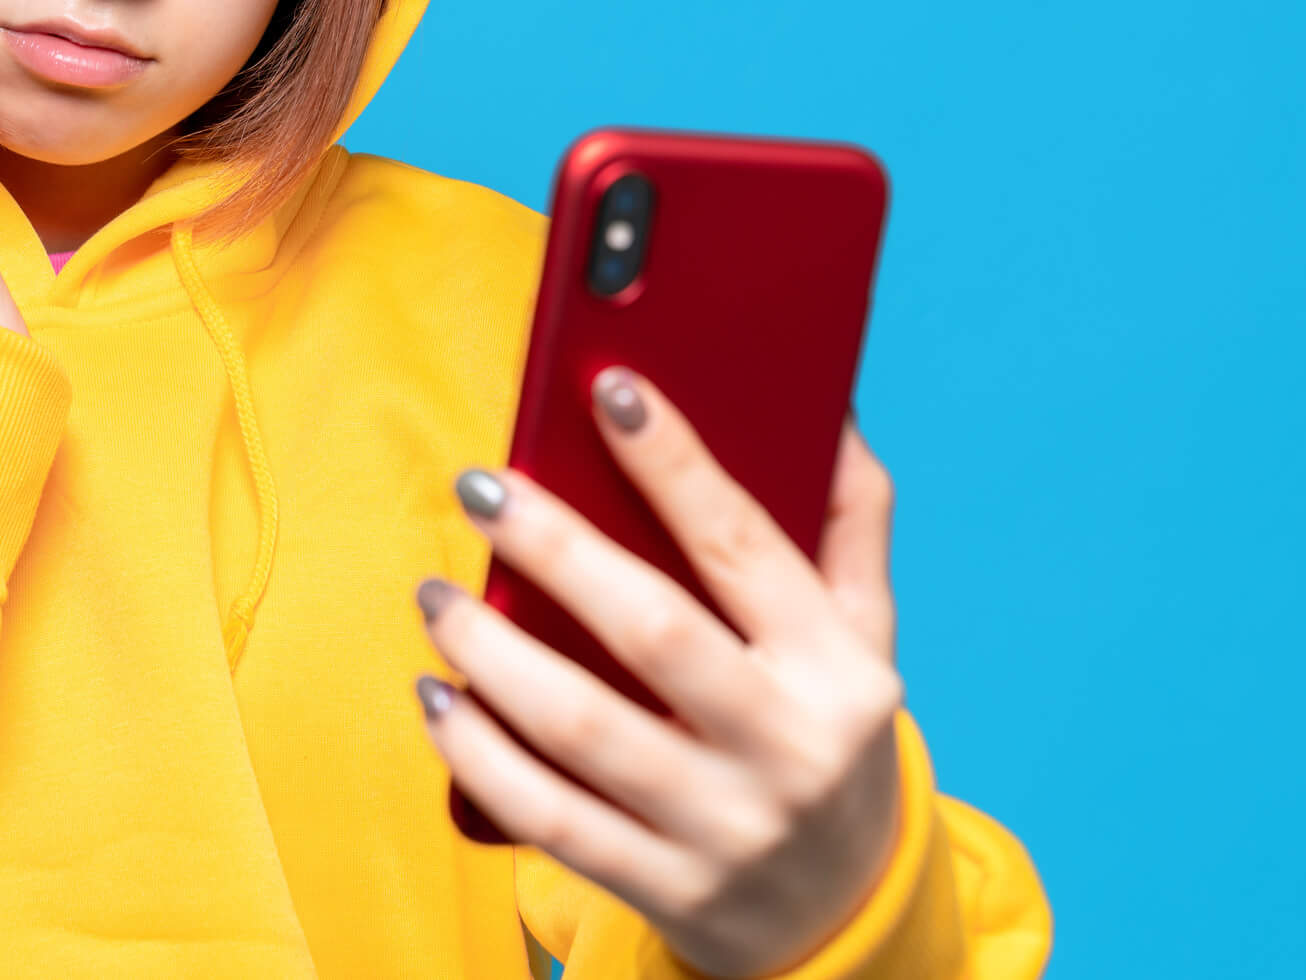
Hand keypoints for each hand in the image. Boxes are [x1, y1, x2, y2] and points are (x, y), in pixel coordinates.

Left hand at [414, 369, 903, 978]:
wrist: (843, 918)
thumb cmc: (830, 738)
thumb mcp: (868, 637)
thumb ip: (850, 522)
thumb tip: (826, 403)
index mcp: (838, 669)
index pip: (745, 546)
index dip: (676, 464)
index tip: (610, 389)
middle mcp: (786, 748)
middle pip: (653, 632)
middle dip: (556, 548)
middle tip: (481, 487)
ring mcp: (721, 827)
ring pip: (583, 729)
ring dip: (491, 654)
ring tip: (437, 596)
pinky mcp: (664, 888)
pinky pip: (549, 818)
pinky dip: (480, 757)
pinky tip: (438, 700)